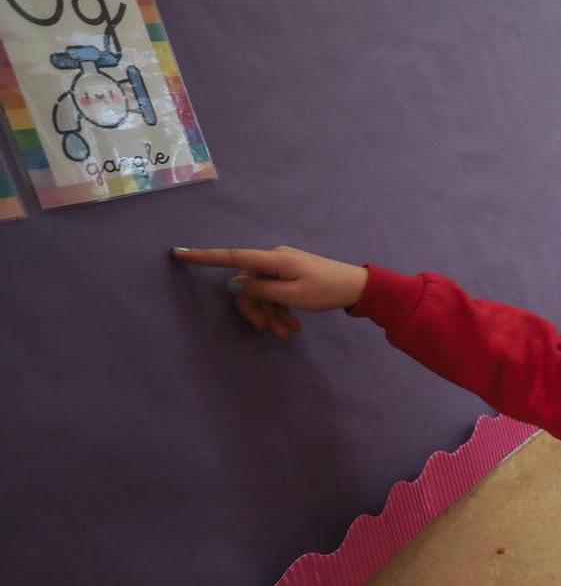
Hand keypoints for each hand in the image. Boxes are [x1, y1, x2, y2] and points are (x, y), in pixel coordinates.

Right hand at [173, 245, 367, 338]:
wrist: (357, 287)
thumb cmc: (326, 290)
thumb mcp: (292, 295)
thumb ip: (261, 290)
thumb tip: (233, 284)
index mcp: (273, 260)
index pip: (231, 256)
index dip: (204, 257)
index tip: (178, 253)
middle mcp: (274, 259)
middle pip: (246, 284)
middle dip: (255, 309)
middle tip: (272, 331)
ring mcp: (282, 267)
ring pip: (261, 292)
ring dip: (270, 314)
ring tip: (288, 333)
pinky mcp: (290, 275)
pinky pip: (274, 292)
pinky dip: (279, 309)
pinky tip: (291, 326)